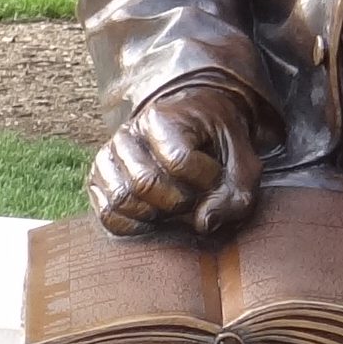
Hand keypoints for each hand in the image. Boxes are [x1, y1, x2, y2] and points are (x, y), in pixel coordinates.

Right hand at [88, 83, 264, 236]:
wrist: (195, 128)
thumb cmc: (219, 145)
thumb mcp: (242, 162)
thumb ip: (235, 194)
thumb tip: (204, 223)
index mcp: (162, 118)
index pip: (178, 161)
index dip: (205, 180)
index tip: (217, 174)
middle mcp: (128, 133)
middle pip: (145, 183)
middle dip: (178, 202)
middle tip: (196, 197)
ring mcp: (109, 155)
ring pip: (121, 199)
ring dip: (155, 215)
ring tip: (175, 206)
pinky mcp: (100, 179)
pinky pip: (107, 214)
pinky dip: (133, 226)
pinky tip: (155, 218)